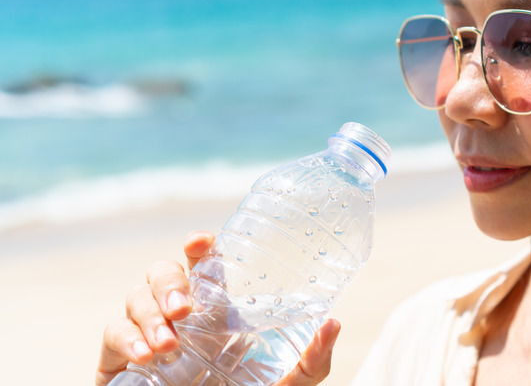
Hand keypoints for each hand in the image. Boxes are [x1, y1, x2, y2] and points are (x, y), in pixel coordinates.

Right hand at [96, 231, 339, 385]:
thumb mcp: (287, 383)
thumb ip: (312, 360)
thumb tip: (333, 323)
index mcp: (216, 310)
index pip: (204, 265)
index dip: (199, 247)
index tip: (201, 242)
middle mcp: (181, 314)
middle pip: (165, 271)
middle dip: (170, 281)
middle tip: (185, 308)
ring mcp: (149, 332)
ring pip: (137, 295)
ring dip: (150, 313)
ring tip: (168, 344)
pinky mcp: (120, 357)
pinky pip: (113, 331)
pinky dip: (127, 338)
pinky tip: (147, 355)